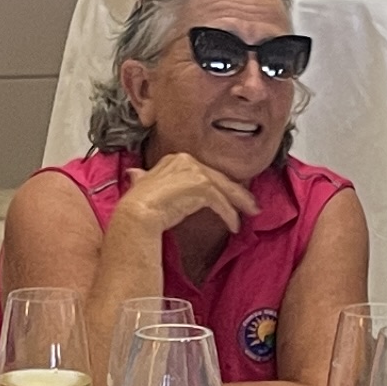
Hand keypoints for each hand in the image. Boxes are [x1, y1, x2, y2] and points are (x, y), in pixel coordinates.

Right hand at [112, 153, 255, 239]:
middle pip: (218, 178)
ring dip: (240, 203)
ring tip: (251, 213)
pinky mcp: (201, 185)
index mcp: (175, 160)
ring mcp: (195, 171)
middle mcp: (186, 160)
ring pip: (224, 188)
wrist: (136, 214)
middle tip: (251, 205)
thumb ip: (143, 178)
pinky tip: (234, 225)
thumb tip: (135, 174)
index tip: (229, 196)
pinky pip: (221, 202)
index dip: (219, 184)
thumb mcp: (141, 186)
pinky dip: (230, 214)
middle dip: (237, 192)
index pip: (204, 171)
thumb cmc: (136, 204)